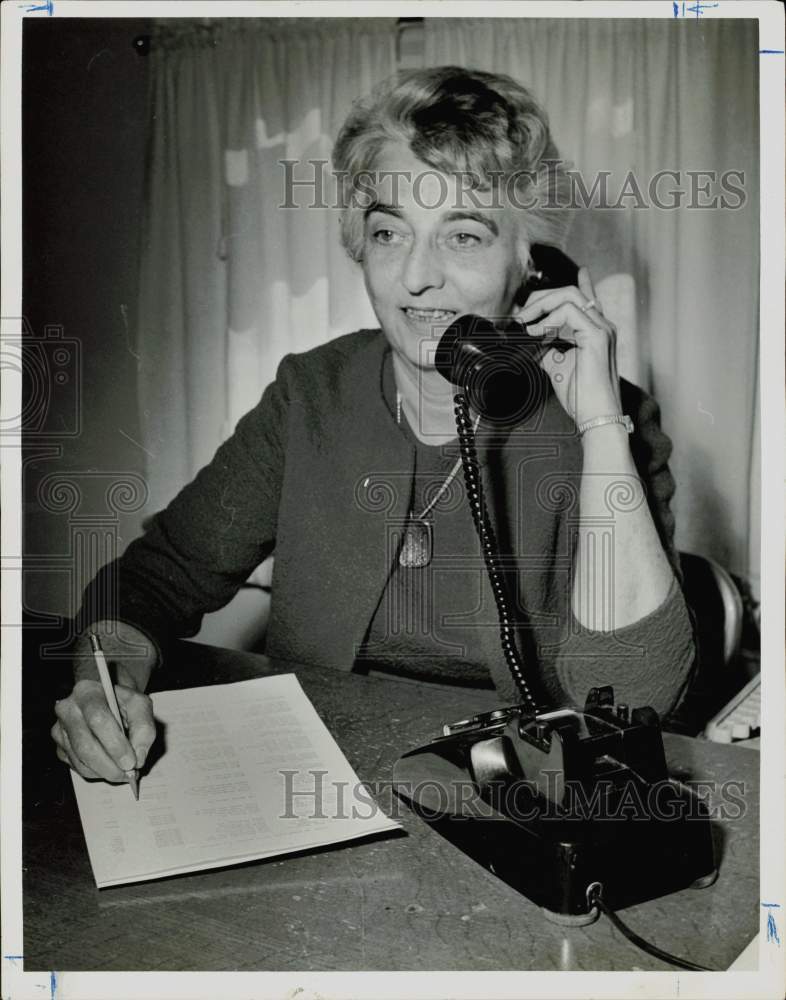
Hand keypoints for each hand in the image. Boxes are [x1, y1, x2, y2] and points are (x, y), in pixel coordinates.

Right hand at [51, 621, 157, 782]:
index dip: (115, 743)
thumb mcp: (143, 704)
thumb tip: (138, 755)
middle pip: (85, 744)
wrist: (105, 696)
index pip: (99, 719)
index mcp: (88, 691)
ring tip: (122, 771)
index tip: (132, 760)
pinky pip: (76, 766)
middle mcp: (67, 708)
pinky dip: (94, 771)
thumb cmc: (124, 699)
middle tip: (129, 774)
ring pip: (79, 759)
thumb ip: (145, 727)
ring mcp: (59, 728)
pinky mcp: (58, 745)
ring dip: (104, 770)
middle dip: (110, 763)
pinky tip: (107, 764)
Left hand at [516, 266, 622, 426]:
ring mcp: (603, 328)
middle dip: (541, 298)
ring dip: (542, 305)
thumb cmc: (581, 397)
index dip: (583, 282)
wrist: (596, 416)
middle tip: (522, 316)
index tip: (577, 271)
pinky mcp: (598, 336)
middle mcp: (603, 325)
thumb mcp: (557, 366)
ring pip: (570, 296)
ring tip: (525, 324)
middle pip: (571, 292)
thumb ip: (547, 346)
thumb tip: (528, 336)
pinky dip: (549, 319)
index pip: (588, 298)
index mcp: (596, 331)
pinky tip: (537, 332)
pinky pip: (570, 312)